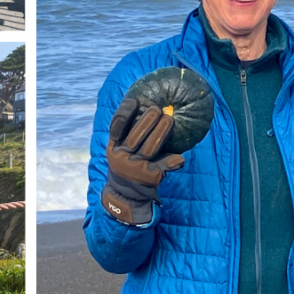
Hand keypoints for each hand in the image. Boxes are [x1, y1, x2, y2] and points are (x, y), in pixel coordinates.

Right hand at [100, 96, 184, 225]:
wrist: (124, 193)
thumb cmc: (125, 162)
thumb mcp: (119, 148)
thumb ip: (126, 132)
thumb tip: (143, 107)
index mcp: (113, 148)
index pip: (116, 128)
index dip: (124, 114)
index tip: (135, 101)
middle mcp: (121, 158)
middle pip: (135, 137)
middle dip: (147, 121)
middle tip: (157, 109)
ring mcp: (135, 168)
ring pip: (149, 149)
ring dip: (160, 133)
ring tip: (169, 119)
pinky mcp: (148, 177)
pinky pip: (162, 166)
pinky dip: (171, 160)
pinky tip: (179, 157)